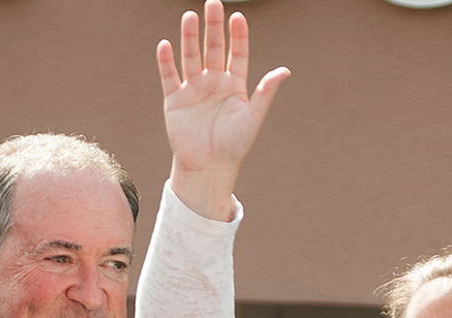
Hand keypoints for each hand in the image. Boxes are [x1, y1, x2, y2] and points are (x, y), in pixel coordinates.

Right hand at [157, 0, 289, 219]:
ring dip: (189, 37)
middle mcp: (214, 83)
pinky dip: (166, 61)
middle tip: (212, 4)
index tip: (238, 17)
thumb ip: (266, 91)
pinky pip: (169, 76)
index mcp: (235, 86)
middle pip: (213, 48)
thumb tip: (285, 70)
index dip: (238, 36)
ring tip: (189, 16)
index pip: (238, 54)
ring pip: (191, 57)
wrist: (209, 167)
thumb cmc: (235, 145)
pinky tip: (166, 44)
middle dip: (213, 27)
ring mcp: (193, 89)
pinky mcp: (174, 100)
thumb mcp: (254, 116)